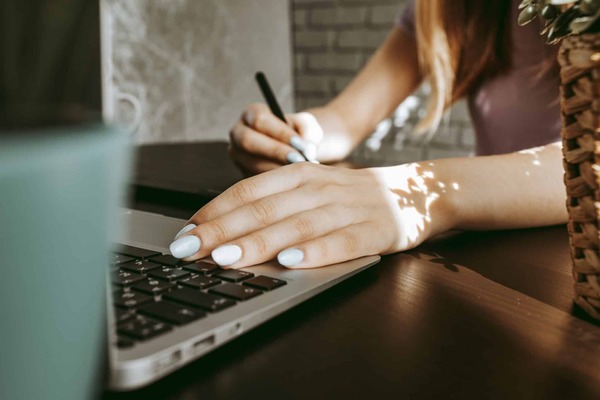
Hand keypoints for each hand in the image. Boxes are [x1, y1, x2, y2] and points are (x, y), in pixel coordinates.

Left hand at [168, 162, 452, 268]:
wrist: (416, 190)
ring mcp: (347, 207)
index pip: (248, 191)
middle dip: (221, 230)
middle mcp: (319, 187)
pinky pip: (342, 241)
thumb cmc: (352, 197)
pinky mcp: (374, 229)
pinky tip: (292, 262)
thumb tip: (224, 230)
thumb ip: (276, 204)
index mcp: (300, 175)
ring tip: (226, 258)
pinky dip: (316, 251)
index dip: (214, 211)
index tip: (184, 233)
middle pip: (264, 208)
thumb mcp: (313, 189)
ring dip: (259, 241)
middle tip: (188, 250)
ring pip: (296, 224)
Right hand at [228, 103, 323, 174]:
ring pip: (251, 163)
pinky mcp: (242, 173)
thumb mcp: (307, 125)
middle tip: (299, 160)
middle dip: (276, 152)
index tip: (302, 145)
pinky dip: (275, 183)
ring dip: (277, 169)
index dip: (281, 132)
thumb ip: (308, 129)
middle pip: (248, 141)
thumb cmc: (299, 133)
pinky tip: (292, 183)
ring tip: (300, 173)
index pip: (260, 120)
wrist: (294, 150)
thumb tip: (306, 147)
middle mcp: (238, 133)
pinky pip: (255, 181)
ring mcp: (237, 155)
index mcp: (251, 113)